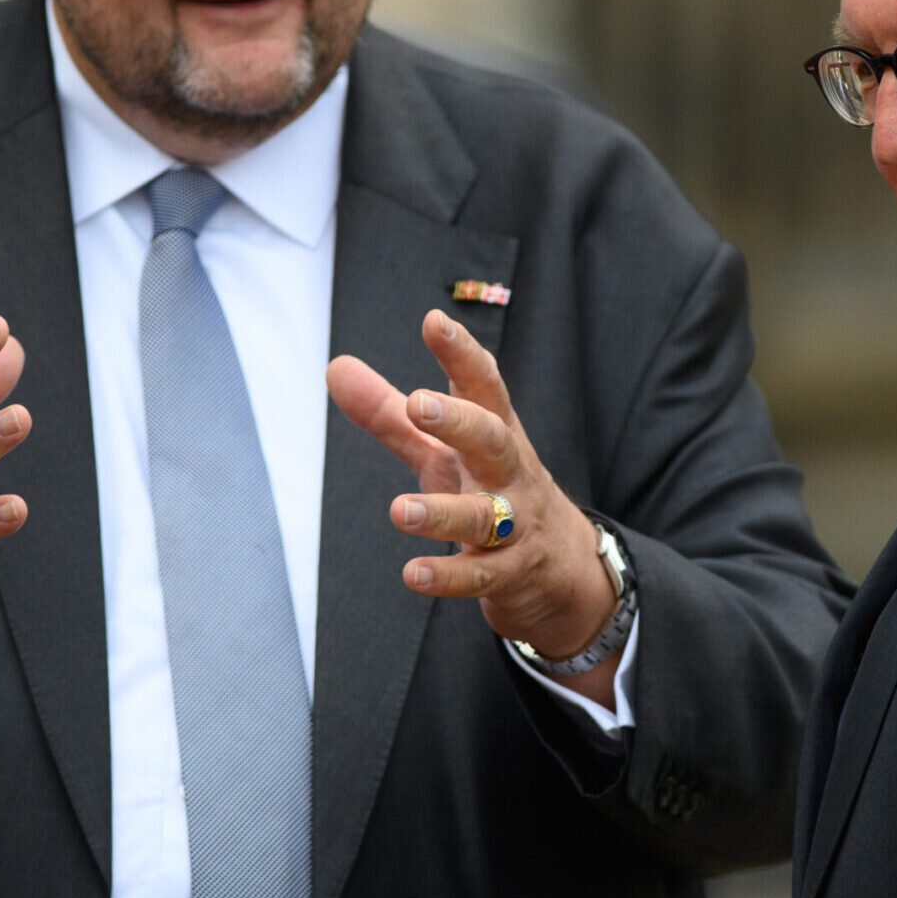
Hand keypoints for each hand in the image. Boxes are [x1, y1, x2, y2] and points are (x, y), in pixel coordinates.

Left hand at [327, 310, 622, 704]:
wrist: (561, 566)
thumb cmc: (490, 488)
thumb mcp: (441, 450)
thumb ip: (388, 413)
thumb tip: (335, 367)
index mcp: (494, 431)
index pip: (482, 385)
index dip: (461, 354)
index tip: (434, 322)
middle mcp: (509, 472)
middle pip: (492, 440)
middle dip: (458, 421)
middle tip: (417, 404)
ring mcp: (515, 524)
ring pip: (485, 515)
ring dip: (442, 513)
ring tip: (398, 510)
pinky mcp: (510, 573)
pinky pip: (480, 575)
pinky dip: (448, 576)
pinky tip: (414, 573)